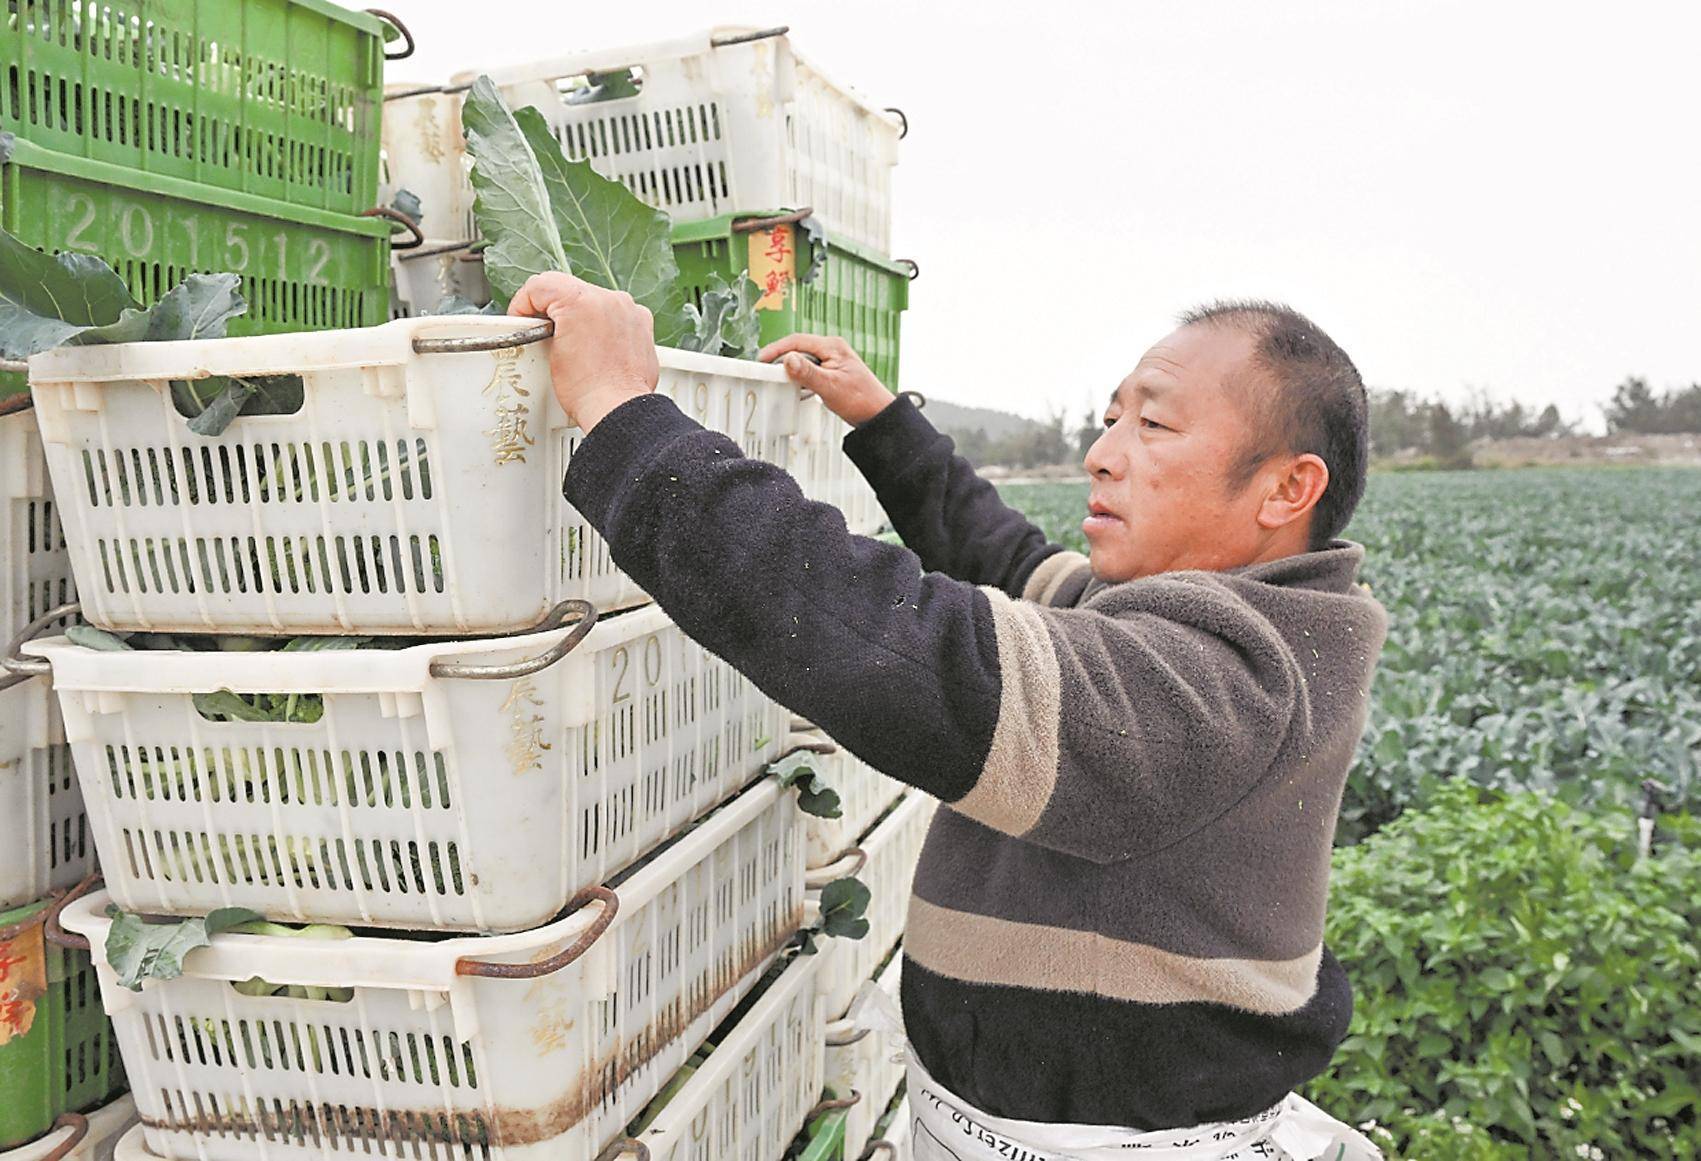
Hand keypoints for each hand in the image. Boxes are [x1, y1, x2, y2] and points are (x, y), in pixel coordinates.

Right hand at [509, 272, 659, 431]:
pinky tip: (595, 345)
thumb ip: (541, 328)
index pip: (540, 285)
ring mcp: (628, 310)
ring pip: (592, 299)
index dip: (524, 304)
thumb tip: (538, 326)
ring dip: (579, 316)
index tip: (523, 320)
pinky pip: (615, 313)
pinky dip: (603, 324)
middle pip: (567, 289)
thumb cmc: (587, 391)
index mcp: (580, 301)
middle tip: (543, 332)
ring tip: (571, 342)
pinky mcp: (641, 323)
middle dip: (552, 310)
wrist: (618, 409)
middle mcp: (608, 299)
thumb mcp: (548, 355)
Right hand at [758, 334, 893, 425]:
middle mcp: (833, 349)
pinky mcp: (832, 371)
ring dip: (791, 368)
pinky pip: (810, 369)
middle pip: (799, 347)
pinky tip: (796, 386)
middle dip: (781, 357)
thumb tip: (787, 359)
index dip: (776, 349)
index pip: (797, 341)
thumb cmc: (861, 400)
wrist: (878, 414)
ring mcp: (833, 360)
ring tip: (777, 377)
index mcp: (832, 346)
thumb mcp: (830, 387)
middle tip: (765, 369)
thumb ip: (807, 373)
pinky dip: (800, 376)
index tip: (762, 359)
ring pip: (804, 359)